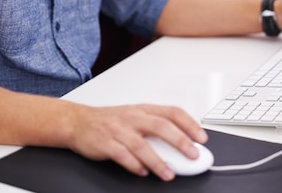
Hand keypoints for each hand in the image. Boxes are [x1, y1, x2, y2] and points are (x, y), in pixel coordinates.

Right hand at [67, 102, 207, 180]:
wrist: (79, 121)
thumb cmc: (112, 120)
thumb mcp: (135, 117)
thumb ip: (156, 127)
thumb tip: (182, 142)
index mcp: (144, 109)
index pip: (172, 112)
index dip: (189, 123)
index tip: (202, 137)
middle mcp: (133, 117)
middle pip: (160, 126)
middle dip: (179, 141)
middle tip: (192, 155)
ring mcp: (119, 129)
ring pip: (141, 144)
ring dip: (157, 160)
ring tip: (169, 173)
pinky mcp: (105, 143)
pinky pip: (121, 154)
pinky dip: (133, 164)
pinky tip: (142, 172)